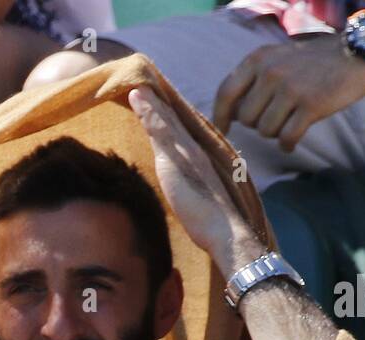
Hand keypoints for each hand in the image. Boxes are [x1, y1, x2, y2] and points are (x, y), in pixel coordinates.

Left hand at [128, 87, 264, 275]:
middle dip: (160, 102)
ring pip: (166, 118)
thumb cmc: (217, 225)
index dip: (171, 117)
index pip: (184, 133)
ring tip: (137, 83)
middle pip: (175, 120)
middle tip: (145, 83)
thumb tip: (194, 199)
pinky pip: (159, 127)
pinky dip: (148, 110)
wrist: (227, 231)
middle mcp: (196, 150)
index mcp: (203, 159)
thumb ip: (196, 194)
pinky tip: (137, 95)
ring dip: (151, 99)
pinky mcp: (175, 158)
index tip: (160, 101)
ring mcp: (186, 151)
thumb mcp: (204, 204)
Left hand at [212, 35, 364, 152]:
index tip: (222, 130)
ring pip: (265, 131)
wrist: (355, 55)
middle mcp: (271, 73)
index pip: (226, 92)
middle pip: (246, 119)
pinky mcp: (311, 105)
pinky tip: (292, 142)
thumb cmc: (311, 63)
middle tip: (276, 117)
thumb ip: (253, 79)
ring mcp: (291, 89)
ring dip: (275, 134)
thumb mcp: (277, 59)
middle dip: (258, 124)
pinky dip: (287, 144)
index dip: (220, 117)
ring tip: (289, 122)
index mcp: (258, 60)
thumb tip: (229, 113)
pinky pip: (287, 138)